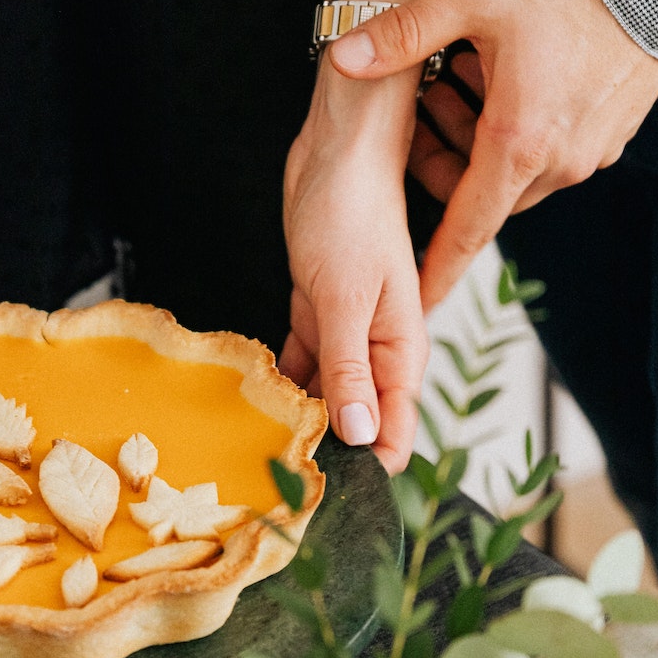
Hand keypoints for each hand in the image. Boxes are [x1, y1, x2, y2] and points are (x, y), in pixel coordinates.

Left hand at [282, 59, 426, 469]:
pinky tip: (256, 410)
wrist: (337, 152)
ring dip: (300, 422)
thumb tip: (359, 433)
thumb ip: (352, 366)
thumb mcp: (348, 296)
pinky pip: (301, 363)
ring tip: (263, 462)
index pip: (393, 429)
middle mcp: (377, 348)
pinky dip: (282, 385)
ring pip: (326, 395)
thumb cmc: (355, 212)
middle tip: (283, 493)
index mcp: (401, 349)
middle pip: (359, 421)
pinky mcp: (315, 311)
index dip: (369, 471)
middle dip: (329, 455)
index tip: (331, 506)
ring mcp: (345, 331)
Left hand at [330, 0, 657, 309]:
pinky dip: (516, 130)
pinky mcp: (611, 136)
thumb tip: (341, 59)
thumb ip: (403, 36)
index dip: (434, 269)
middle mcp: (559, 162)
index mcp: (518, 142)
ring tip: (462, 72)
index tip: (412, 302)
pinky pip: (551, 154)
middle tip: (427, 95)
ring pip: (514, 172)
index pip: (466, 231)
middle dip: (441, 157)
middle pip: (480, 193)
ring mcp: (591, 153)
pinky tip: (507, 73)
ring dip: (477, 138)